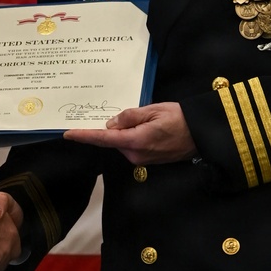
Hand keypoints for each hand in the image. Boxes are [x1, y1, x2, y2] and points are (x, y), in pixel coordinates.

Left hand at [63, 102, 195, 163]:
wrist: (202, 134)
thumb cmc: (180, 118)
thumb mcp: (153, 109)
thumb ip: (129, 116)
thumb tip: (111, 123)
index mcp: (135, 141)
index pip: (103, 138)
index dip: (84, 135)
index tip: (68, 134)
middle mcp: (135, 154)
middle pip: (113, 140)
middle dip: (114, 127)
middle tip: (134, 113)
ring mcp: (142, 160)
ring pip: (123, 143)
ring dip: (126, 131)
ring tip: (148, 118)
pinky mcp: (148, 161)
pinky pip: (133, 147)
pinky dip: (133, 137)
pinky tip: (149, 127)